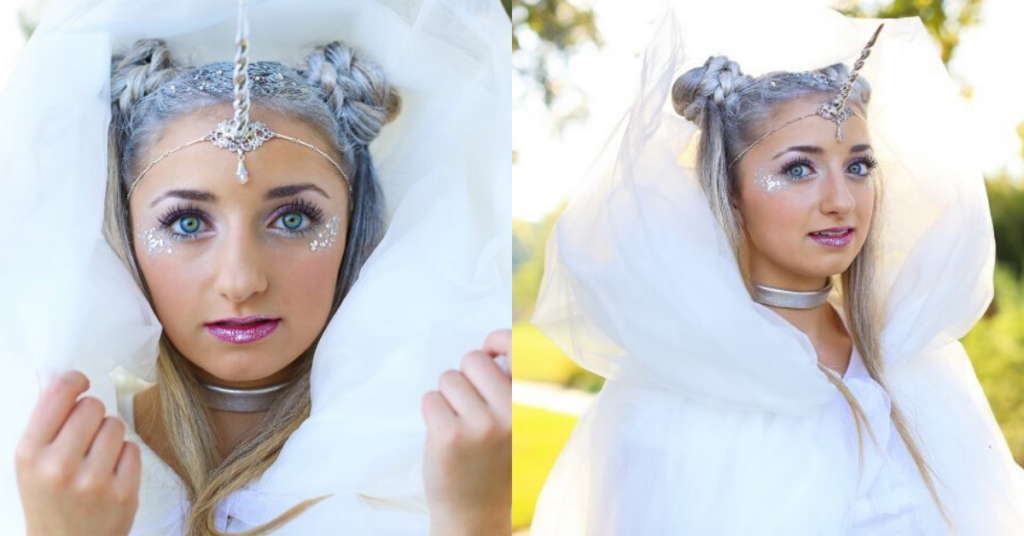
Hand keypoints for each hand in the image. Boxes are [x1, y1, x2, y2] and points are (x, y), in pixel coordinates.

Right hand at [15, 371, 140, 535]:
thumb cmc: (48, 499)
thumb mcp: (31, 464)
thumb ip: (47, 423)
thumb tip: (64, 376)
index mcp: (30, 454)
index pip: (59, 394)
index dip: (74, 381)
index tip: (80, 383)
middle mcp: (59, 466)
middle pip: (93, 406)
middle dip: (92, 416)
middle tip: (85, 436)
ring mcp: (94, 481)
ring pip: (116, 424)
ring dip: (109, 435)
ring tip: (96, 458)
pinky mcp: (123, 493)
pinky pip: (133, 448)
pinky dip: (124, 457)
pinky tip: (110, 474)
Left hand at [422, 330, 511, 535]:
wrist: (476, 513)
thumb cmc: (491, 458)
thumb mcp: (512, 420)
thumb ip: (506, 386)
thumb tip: (487, 348)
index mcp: (529, 404)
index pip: (516, 347)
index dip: (497, 341)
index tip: (489, 349)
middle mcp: (509, 412)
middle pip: (473, 360)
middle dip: (465, 376)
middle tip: (469, 406)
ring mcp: (480, 425)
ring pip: (449, 379)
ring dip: (447, 397)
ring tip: (459, 424)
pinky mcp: (449, 436)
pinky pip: (430, 399)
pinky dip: (432, 413)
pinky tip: (445, 436)